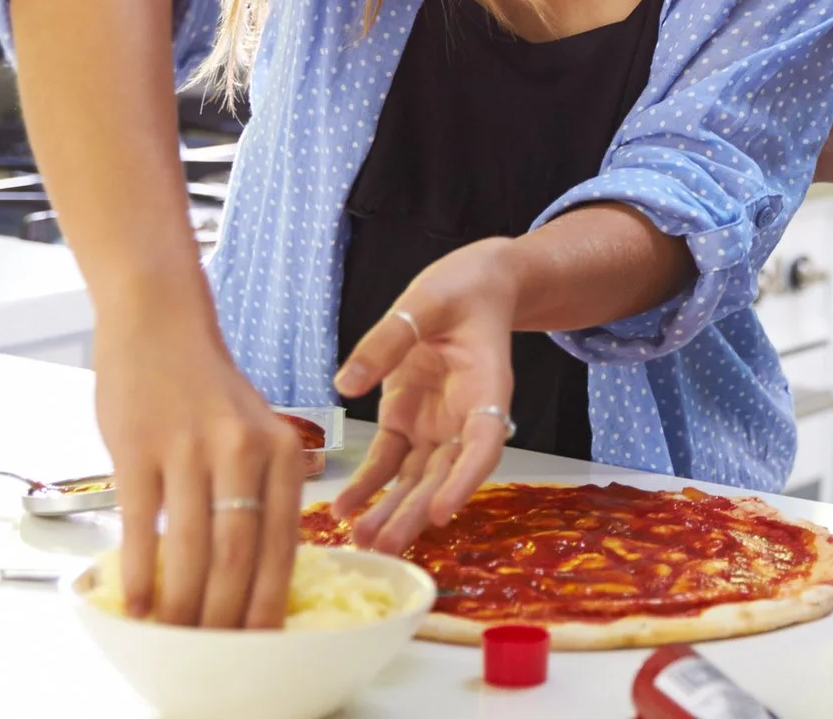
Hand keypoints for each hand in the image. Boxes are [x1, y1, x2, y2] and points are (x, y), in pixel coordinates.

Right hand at [93, 317, 304, 628]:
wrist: (159, 322)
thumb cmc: (207, 386)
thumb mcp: (255, 431)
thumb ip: (260, 489)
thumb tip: (253, 571)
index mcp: (283, 452)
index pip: (283, 545)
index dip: (267, 602)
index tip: (258, 641)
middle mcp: (244, 452)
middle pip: (239, 557)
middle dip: (225, 616)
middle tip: (212, 650)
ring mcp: (190, 450)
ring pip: (192, 549)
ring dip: (182, 604)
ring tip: (173, 636)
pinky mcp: (139, 450)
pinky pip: (141, 526)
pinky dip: (141, 573)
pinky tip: (139, 603)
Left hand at [330, 237, 520, 552]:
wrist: (474, 287)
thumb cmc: (464, 289)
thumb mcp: (427, 300)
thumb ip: (388, 338)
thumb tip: (346, 384)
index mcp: (488, 387)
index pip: (482, 444)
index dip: (465, 481)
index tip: (442, 512)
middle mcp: (464, 416)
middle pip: (444, 473)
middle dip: (415, 512)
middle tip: (387, 546)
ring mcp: (435, 423)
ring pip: (415, 478)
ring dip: (391, 510)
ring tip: (361, 542)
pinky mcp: (407, 421)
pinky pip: (387, 461)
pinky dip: (368, 485)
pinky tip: (345, 509)